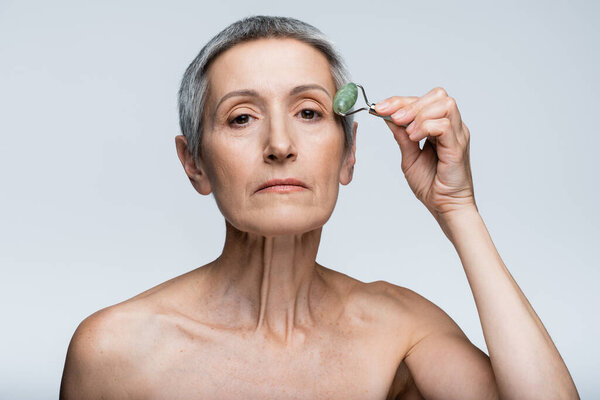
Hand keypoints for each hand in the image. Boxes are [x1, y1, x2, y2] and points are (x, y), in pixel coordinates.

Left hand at [374, 87, 476, 219]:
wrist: (444, 206)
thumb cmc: (431, 185)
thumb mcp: (409, 156)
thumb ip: (401, 136)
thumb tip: (388, 117)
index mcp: (441, 127)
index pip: (423, 101)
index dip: (400, 101)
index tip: (379, 108)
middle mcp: (453, 127)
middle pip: (437, 95)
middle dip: (410, 103)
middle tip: (393, 117)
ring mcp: (458, 135)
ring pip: (444, 104)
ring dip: (419, 114)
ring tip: (407, 133)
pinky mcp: (458, 147)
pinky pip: (444, 125)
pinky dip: (426, 127)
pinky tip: (415, 138)